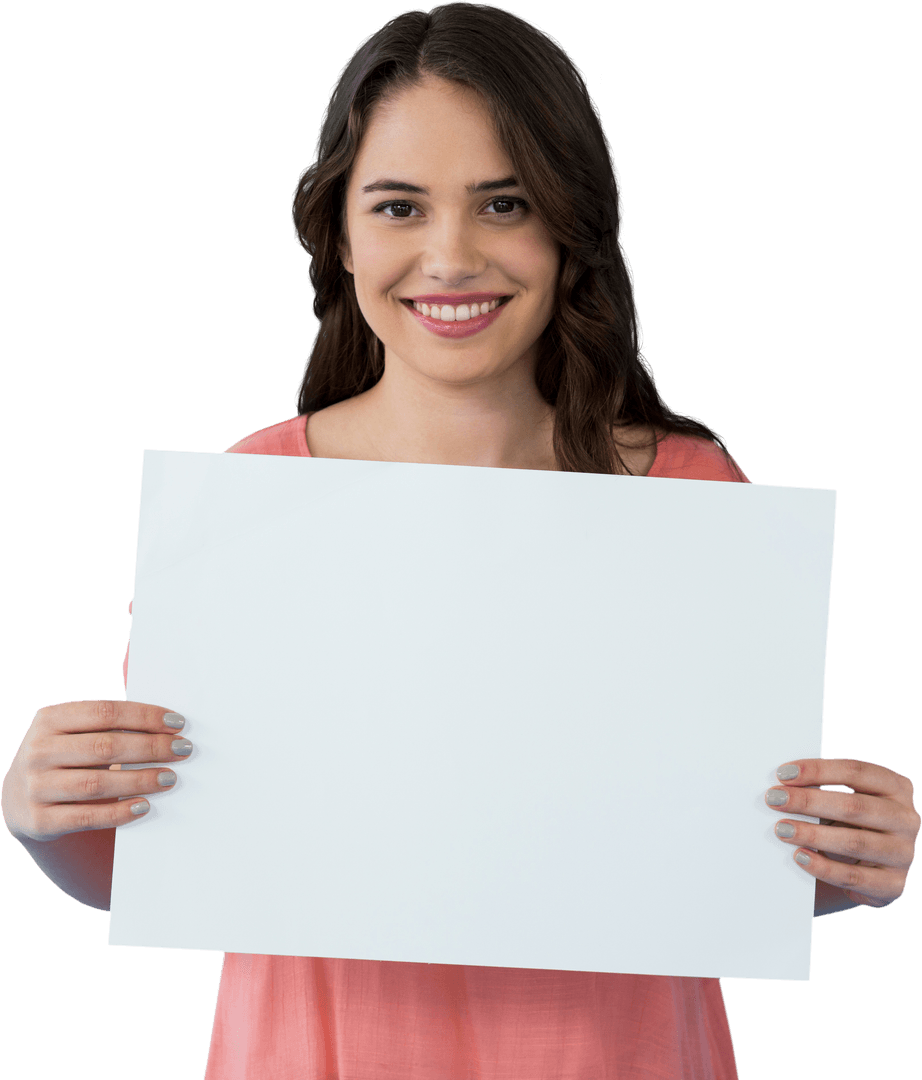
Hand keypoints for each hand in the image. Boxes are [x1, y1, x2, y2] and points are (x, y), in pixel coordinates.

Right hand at [1, 700, 192, 843]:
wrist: (18, 799)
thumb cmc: (62, 757)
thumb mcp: (71, 732)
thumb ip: (106, 724)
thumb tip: (166, 724)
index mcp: (49, 719)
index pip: (105, 713)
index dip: (145, 717)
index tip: (177, 723)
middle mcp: (38, 751)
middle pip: (106, 746)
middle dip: (151, 747)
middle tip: (183, 750)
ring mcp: (35, 786)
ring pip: (98, 783)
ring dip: (140, 780)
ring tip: (170, 778)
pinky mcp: (39, 820)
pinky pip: (86, 817)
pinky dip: (118, 812)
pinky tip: (144, 806)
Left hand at [765, 758, 920, 908]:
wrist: (874, 871)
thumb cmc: (853, 825)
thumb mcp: (849, 802)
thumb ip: (826, 790)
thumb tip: (782, 785)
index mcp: (896, 788)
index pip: (856, 772)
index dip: (818, 770)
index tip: (783, 773)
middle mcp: (905, 819)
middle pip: (853, 806)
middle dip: (808, 801)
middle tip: (774, 800)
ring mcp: (903, 853)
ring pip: (854, 842)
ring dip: (812, 834)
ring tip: (780, 829)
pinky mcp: (893, 884)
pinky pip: (853, 876)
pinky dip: (823, 867)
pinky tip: (800, 857)